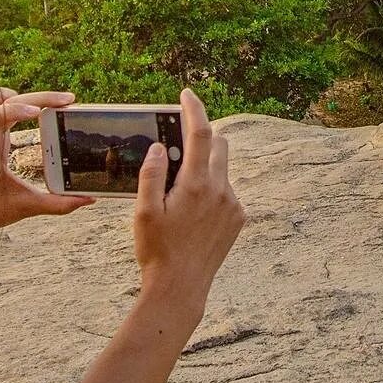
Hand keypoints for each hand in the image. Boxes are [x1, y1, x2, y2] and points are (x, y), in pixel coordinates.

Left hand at [0, 88, 94, 233]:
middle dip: (39, 98)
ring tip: (58, 101)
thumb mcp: (24, 208)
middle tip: (68, 101)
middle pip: (5, 103)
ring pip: (2, 100)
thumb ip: (57, 204)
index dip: (13, 110)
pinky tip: (33, 103)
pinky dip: (15, 98)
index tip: (38, 114)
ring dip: (30, 96)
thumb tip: (88, 198)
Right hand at [134, 89, 245, 318]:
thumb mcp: (144, 212)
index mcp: (196, 184)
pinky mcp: (239, 218)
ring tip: (180, 189)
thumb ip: (152, 174)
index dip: (195, 109)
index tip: (187, 94)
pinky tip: (193, 211)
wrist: (181, 288)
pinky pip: (227, 191)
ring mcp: (233, 204)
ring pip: (223, 169)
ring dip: (206, 166)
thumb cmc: (157, 250)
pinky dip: (212, 188)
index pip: (201, 133)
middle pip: (218, 145)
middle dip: (201, 137)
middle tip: (178, 145)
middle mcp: (221, 190)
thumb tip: (161, 145)